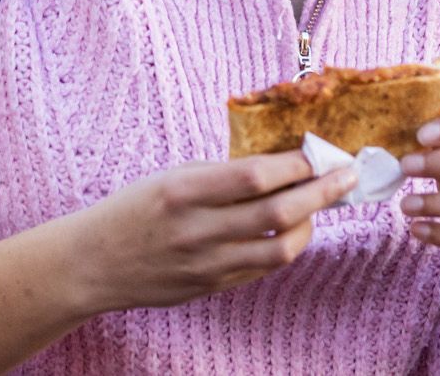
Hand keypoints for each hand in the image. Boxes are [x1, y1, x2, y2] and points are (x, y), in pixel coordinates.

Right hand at [72, 152, 356, 313]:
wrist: (93, 263)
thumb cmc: (133, 208)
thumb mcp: (172, 176)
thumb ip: (222, 173)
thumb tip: (280, 163)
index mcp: (186, 189)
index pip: (258, 175)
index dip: (298, 163)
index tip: (320, 152)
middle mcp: (199, 228)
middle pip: (279, 212)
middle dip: (322, 191)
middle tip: (345, 176)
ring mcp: (207, 264)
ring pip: (280, 248)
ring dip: (310, 224)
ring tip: (319, 206)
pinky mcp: (211, 287)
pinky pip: (263, 268)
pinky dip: (285, 246)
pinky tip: (292, 230)